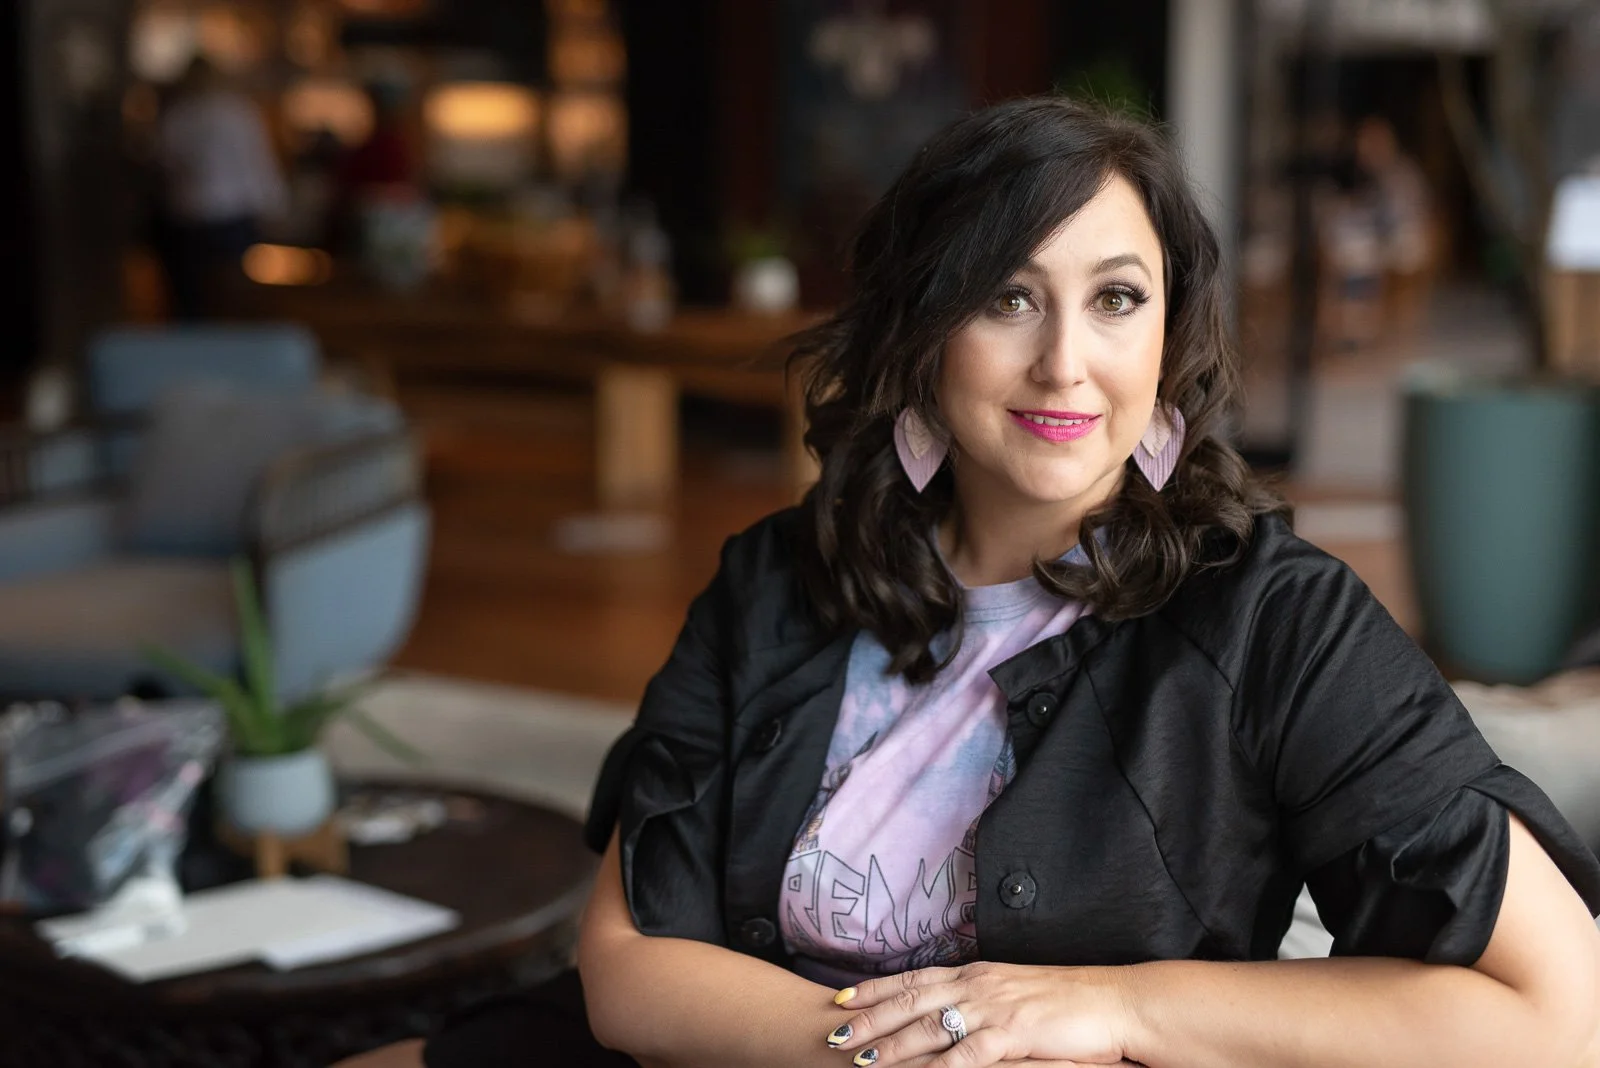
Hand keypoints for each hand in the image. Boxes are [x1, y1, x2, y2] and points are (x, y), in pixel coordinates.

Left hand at [822, 961, 1136, 1066]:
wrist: (1114, 1002)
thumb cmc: (1069, 1001)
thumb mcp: (1015, 990)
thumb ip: (981, 997)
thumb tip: (949, 1007)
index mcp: (977, 973)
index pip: (914, 978)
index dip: (875, 988)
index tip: (842, 998)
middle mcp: (979, 985)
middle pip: (911, 1001)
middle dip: (869, 1018)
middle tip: (833, 1031)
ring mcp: (995, 1008)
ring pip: (930, 1027)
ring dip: (892, 1045)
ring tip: (860, 1058)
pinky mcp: (1014, 1033)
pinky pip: (967, 1054)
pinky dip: (939, 1067)